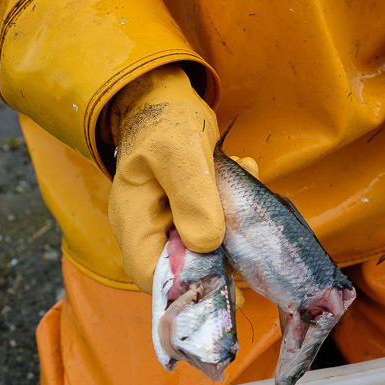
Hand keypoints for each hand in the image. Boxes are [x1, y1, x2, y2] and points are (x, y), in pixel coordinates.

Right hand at [107, 64, 225, 292]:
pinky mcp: (190, 214)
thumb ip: (192, 195)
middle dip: (223, 254)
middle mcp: (149, 230)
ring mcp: (170, 223)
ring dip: (234, 225)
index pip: (151, 276)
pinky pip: (217, 226)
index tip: (228, 281)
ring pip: (207, 248)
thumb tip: (206, 243)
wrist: (164, 97)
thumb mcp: (179, 150)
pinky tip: (243, 171)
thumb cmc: (164, 120)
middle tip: (250, 233)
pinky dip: (235, 208)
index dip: (187, 286)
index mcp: (134, 221)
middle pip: (185, 269)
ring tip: (243, 183)